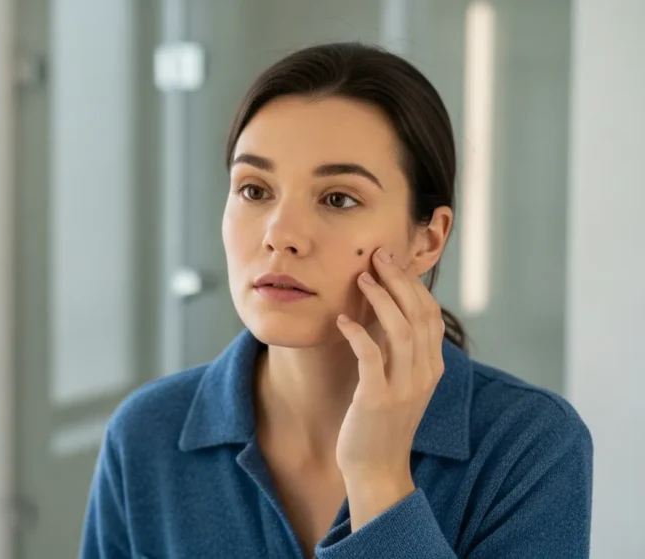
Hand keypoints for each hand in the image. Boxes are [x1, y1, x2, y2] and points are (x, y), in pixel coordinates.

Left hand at [334, 247, 445, 529]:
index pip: (431, 314)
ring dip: (380, 299)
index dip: (413, 284)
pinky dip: (358, 334)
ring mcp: (403, 388)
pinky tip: (342, 321)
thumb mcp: (398, 382)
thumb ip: (398, 351)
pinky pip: (370, 358)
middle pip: (419, 315)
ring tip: (362, 277)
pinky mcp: (377, 400)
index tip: (392, 260)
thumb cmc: (380, 423)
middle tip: (378, 254)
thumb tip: (386, 311)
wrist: (376, 469)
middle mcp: (424, 374)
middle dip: (399, 280)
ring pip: (400, 331)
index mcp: (431, 367)